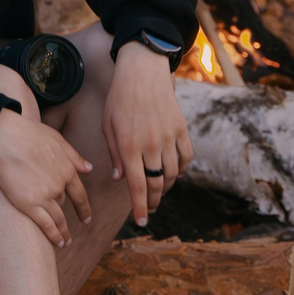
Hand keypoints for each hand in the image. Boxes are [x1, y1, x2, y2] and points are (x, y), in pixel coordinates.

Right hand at [0, 105, 94, 247]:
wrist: (5, 137)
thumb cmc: (28, 133)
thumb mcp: (57, 140)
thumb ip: (74, 156)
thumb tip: (89, 168)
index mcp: (67, 170)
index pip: (79, 194)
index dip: (84, 208)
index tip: (86, 218)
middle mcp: (59, 185)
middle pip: (63, 205)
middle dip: (65, 216)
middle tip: (67, 230)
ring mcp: (44, 196)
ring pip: (58, 219)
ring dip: (63, 232)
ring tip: (65, 241)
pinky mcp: (28, 204)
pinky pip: (46, 225)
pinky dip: (54, 235)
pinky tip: (58, 243)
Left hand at [102, 40, 190, 225]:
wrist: (142, 72)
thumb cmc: (119, 99)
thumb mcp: (107, 126)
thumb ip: (114, 154)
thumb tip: (119, 179)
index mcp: (129, 147)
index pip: (138, 186)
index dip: (140, 207)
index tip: (141, 222)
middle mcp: (151, 145)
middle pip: (158, 184)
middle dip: (153, 202)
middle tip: (148, 209)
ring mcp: (169, 137)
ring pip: (172, 174)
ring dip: (166, 186)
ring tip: (158, 190)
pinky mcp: (181, 129)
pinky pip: (186, 157)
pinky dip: (181, 169)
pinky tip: (173, 172)